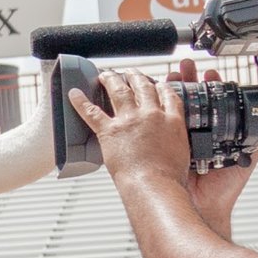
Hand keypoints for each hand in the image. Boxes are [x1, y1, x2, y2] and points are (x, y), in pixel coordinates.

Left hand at [71, 69, 208, 198]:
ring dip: (112, 80)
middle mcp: (151, 115)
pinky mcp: (109, 130)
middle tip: (131, 73)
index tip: (158, 83)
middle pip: (143, 88)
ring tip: (107, 74)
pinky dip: (80, 102)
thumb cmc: (169, 177)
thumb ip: (175, 142)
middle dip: (136, 77)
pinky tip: (74, 94)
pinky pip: (91, 112)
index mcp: (172, 121)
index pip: (168, 95)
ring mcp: (129, 121)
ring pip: (119, 92)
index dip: (162, 86)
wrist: (154, 184)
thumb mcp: (183, 154)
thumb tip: (171, 145)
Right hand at [168, 60, 257, 226]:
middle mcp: (193, 135)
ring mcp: (175, 139)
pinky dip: (154, 109)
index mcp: (211, 134)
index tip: (208, 74)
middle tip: (187, 67)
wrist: (203, 206)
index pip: (208, 104)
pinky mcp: (161, 145)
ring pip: (170, 108)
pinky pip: (157, 125)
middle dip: (187, 81)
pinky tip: (156, 95)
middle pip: (187, 100)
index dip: (207, 87)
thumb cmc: (223, 190)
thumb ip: (257, 141)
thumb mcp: (246, 160)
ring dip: (170, 89)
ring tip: (174, 74)